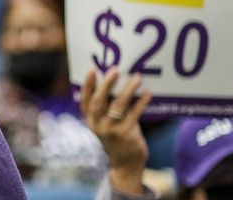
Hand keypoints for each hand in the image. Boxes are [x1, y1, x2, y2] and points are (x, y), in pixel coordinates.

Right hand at [80, 68, 152, 194]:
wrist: (125, 163)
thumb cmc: (118, 137)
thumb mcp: (108, 123)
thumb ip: (109, 108)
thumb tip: (119, 83)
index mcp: (90, 120)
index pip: (85, 100)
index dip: (87, 84)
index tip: (92, 69)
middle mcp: (97, 125)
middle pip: (99, 101)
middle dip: (106, 84)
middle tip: (115, 70)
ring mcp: (110, 130)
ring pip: (117, 106)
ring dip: (128, 89)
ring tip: (137, 77)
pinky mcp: (125, 135)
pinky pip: (134, 114)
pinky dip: (141, 102)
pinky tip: (148, 93)